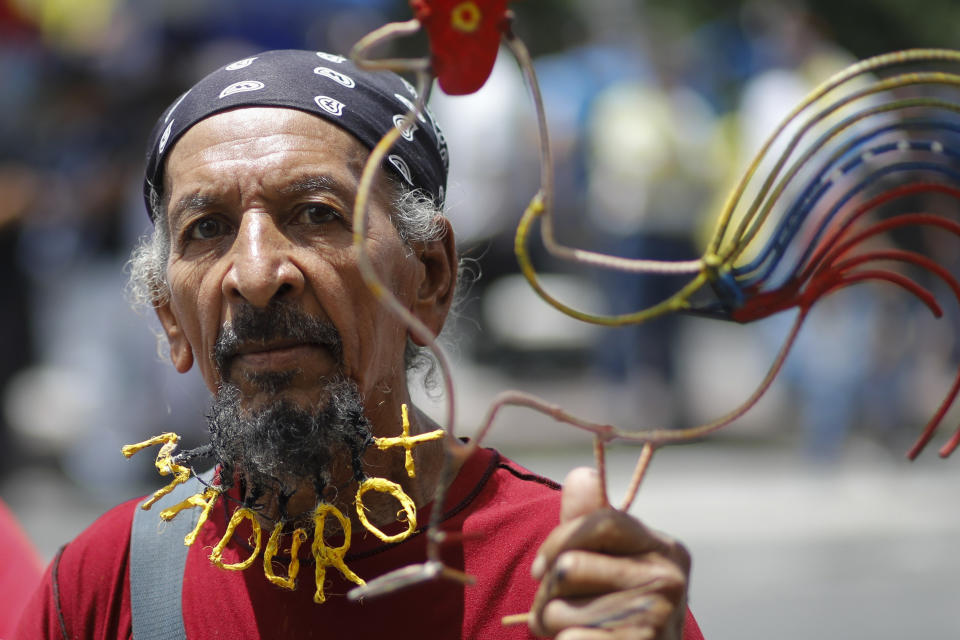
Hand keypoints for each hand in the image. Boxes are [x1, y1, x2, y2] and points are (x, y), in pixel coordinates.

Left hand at [528, 467, 689, 638]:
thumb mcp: (612, 563)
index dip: (557, 541)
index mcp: (666, 549)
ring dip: (550, 622)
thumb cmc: (621, 612)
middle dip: (547, 591)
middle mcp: (669, 579)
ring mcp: (655, 618)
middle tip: (551, 609)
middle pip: (571, 566)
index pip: (602, 522)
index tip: (538, 569)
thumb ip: (591, 522)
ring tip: (566, 628)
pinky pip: (568, 638)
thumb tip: (581, 474)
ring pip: (560, 606)